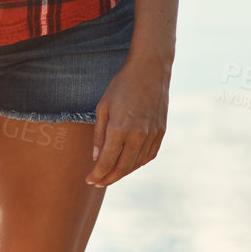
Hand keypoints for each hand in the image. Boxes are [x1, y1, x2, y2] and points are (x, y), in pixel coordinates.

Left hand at [87, 54, 168, 185]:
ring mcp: (151, 135)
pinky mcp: (161, 132)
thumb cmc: (122, 85)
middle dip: (108, 178)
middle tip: (98, 182)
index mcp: (119, 129)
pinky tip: (129, 164)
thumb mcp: (103, 106)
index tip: (89, 179)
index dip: (97, 174)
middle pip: (121, 168)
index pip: (106, 162)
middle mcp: (137, 135)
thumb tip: (96, 158)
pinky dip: (138, 164)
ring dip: (122, 173)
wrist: (150, 69)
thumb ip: (99, 134)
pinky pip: (149, 156)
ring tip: (111, 175)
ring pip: (136, 164)